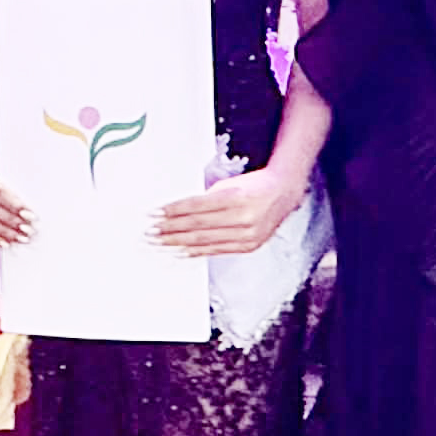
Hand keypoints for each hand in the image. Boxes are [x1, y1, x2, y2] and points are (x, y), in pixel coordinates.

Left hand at [153, 164, 305, 256]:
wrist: (284, 193)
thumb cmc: (256, 185)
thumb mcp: (230, 184)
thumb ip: (207, 198)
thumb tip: (179, 211)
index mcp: (236, 197)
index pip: (196, 206)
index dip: (173, 211)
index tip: (155, 214)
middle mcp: (243, 217)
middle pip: (197, 226)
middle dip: (170, 230)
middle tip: (151, 232)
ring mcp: (247, 234)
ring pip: (204, 241)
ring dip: (178, 242)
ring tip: (160, 243)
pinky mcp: (248, 246)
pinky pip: (216, 250)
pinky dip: (196, 251)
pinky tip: (181, 251)